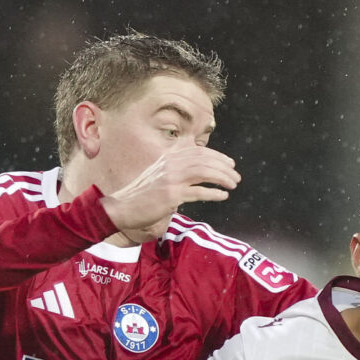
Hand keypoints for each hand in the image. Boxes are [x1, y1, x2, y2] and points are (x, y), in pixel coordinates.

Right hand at [100, 145, 241, 242]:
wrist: (123, 208)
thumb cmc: (143, 195)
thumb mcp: (160, 175)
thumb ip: (177, 170)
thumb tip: (199, 170)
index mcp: (168, 158)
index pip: (199, 152)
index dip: (218, 156)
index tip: (230, 164)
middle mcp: (171, 165)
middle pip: (204, 161)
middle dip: (224, 168)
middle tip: (236, 177)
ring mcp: (171, 179)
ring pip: (204, 173)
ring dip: (222, 178)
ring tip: (233, 185)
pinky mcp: (172, 195)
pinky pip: (198, 192)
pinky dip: (213, 193)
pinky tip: (223, 195)